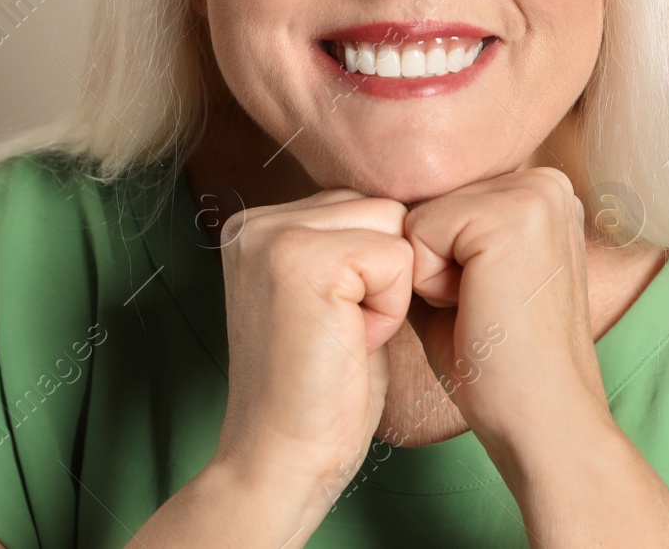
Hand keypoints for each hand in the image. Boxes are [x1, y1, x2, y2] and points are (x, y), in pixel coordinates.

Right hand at [213, 189, 412, 519]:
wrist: (282, 462)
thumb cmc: (321, 393)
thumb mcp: (333, 300)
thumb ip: (348, 245)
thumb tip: (412, 210)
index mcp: (257, 225)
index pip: (362, 205)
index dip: (375, 270)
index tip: (337, 324)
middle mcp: (256, 220)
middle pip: (382, 207)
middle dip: (385, 273)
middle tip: (342, 333)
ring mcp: (275, 236)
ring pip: (395, 226)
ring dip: (390, 288)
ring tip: (347, 335)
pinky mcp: (305, 261)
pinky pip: (398, 257)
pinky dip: (391, 308)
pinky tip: (353, 343)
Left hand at [400, 166, 611, 466]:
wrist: (541, 421)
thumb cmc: (499, 363)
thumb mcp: (466, 278)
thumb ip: (441, 233)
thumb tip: (381, 210)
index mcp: (540, 192)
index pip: (441, 203)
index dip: (438, 261)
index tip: (484, 302)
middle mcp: (544, 181)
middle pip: (427, 204)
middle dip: (433, 262)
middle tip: (482, 308)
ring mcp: (533, 193)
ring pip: (418, 216)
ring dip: (430, 272)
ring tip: (480, 308)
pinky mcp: (510, 215)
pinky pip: (417, 231)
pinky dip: (428, 281)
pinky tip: (474, 307)